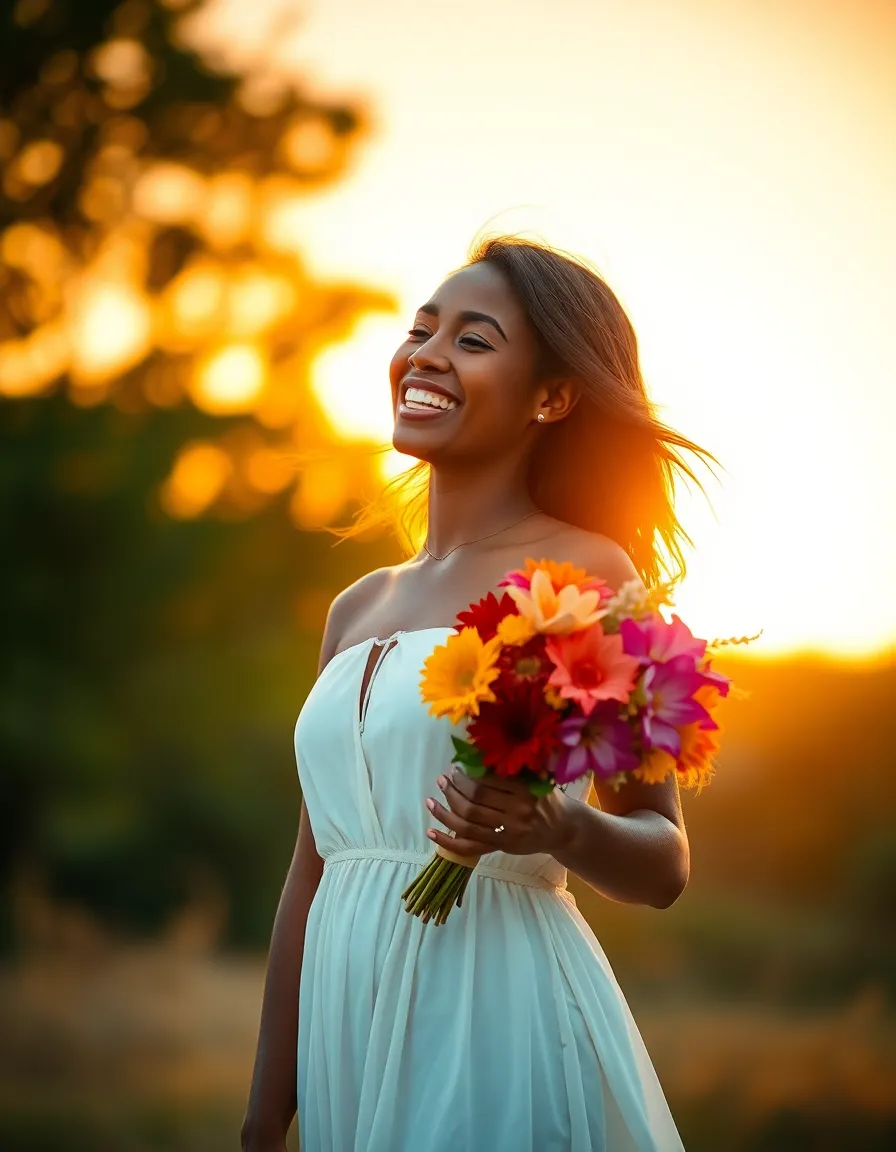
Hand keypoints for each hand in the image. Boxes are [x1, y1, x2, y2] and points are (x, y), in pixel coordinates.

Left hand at [425, 766, 573, 857]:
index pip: (486, 781)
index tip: (456, 768)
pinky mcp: (502, 846)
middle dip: (453, 788)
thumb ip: (513, 769)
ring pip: (468, 822)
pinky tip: (431, 832)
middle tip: (443, 779)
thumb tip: (479, 753)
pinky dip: (448, 841)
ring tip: (431, 801)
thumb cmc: (547, 798)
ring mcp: (508, 832)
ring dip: (445, 811)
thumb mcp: (537, 778)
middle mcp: (516, 811)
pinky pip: (470, 846)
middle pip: (474, 800)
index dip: (466, 775)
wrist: (564, 829)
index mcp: (524, 790)